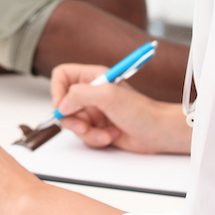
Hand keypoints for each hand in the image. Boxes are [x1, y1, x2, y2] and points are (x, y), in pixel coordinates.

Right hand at [51, 63, 190, 154]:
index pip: (62, 75)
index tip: (61, 104)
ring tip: (105, 132)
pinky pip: (83, 135)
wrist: (157, 132)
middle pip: (62, 104)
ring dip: (88, 132)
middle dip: (72, 119)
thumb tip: (61, 105)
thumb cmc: (140, 110)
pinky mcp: (97, 127)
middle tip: (83, 125)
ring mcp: (93, 111)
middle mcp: (91, 92)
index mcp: (92, 76)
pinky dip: (96, 138)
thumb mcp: (108, 96)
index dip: (57, 89)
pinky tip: (111, 135)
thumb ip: (79, 95)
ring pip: (72, 123)